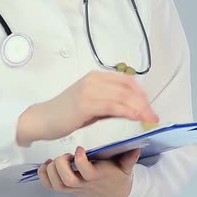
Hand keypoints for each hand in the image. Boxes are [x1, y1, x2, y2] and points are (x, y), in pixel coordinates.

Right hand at [17, 71, 158, 145]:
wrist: (42, 119)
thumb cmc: (65, 114)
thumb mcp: (92, 106)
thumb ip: (110, 104)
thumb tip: (132, 109)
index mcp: (96, 77)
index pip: (127, 80)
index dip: (142, 93)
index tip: (150, 107)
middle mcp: (94, 80)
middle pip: (128, 88)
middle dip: (144, 103)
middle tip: (154, 117)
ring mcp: (89, 90)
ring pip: (123, 96)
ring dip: (140, 108)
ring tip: (149, 119)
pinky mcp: (85, 103)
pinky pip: (112, 105)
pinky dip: (127, 110)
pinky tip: (135, 117)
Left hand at [38, 146, 140, 196]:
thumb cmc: (118, 179)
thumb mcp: (126, 168)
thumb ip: (130, 158)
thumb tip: (135, 147)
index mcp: (98, 176)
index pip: (86, 171)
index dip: (80, 160)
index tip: (79, 149)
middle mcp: (84, 183)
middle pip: (67, 180)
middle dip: (61, 165)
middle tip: (65, 155)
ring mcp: (75, 187)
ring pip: (57, 184)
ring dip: (51, 171)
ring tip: (54, 160)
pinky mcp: (68, 189)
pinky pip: (52, 187)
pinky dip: (44, 177)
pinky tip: (46, 166)